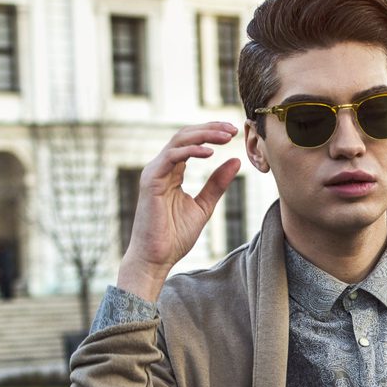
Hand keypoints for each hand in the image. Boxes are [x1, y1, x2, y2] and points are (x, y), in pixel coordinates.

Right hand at [118, 122, 242, 299]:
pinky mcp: (151, 181)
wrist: (156, 258)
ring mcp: (154, 172)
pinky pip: (171, 157)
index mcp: (172, 172)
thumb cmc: (174, 236)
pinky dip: (191, 151)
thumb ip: (217, 184)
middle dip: (210, 128)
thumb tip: (236, 161)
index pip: (191, 142)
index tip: (233, 133)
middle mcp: (162, 168)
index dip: (211, 133)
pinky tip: (210, 153)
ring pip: (178, 141)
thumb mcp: (203, 206)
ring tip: (226, 136)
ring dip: (204, 135)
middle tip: (233, 129)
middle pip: (185, 135)